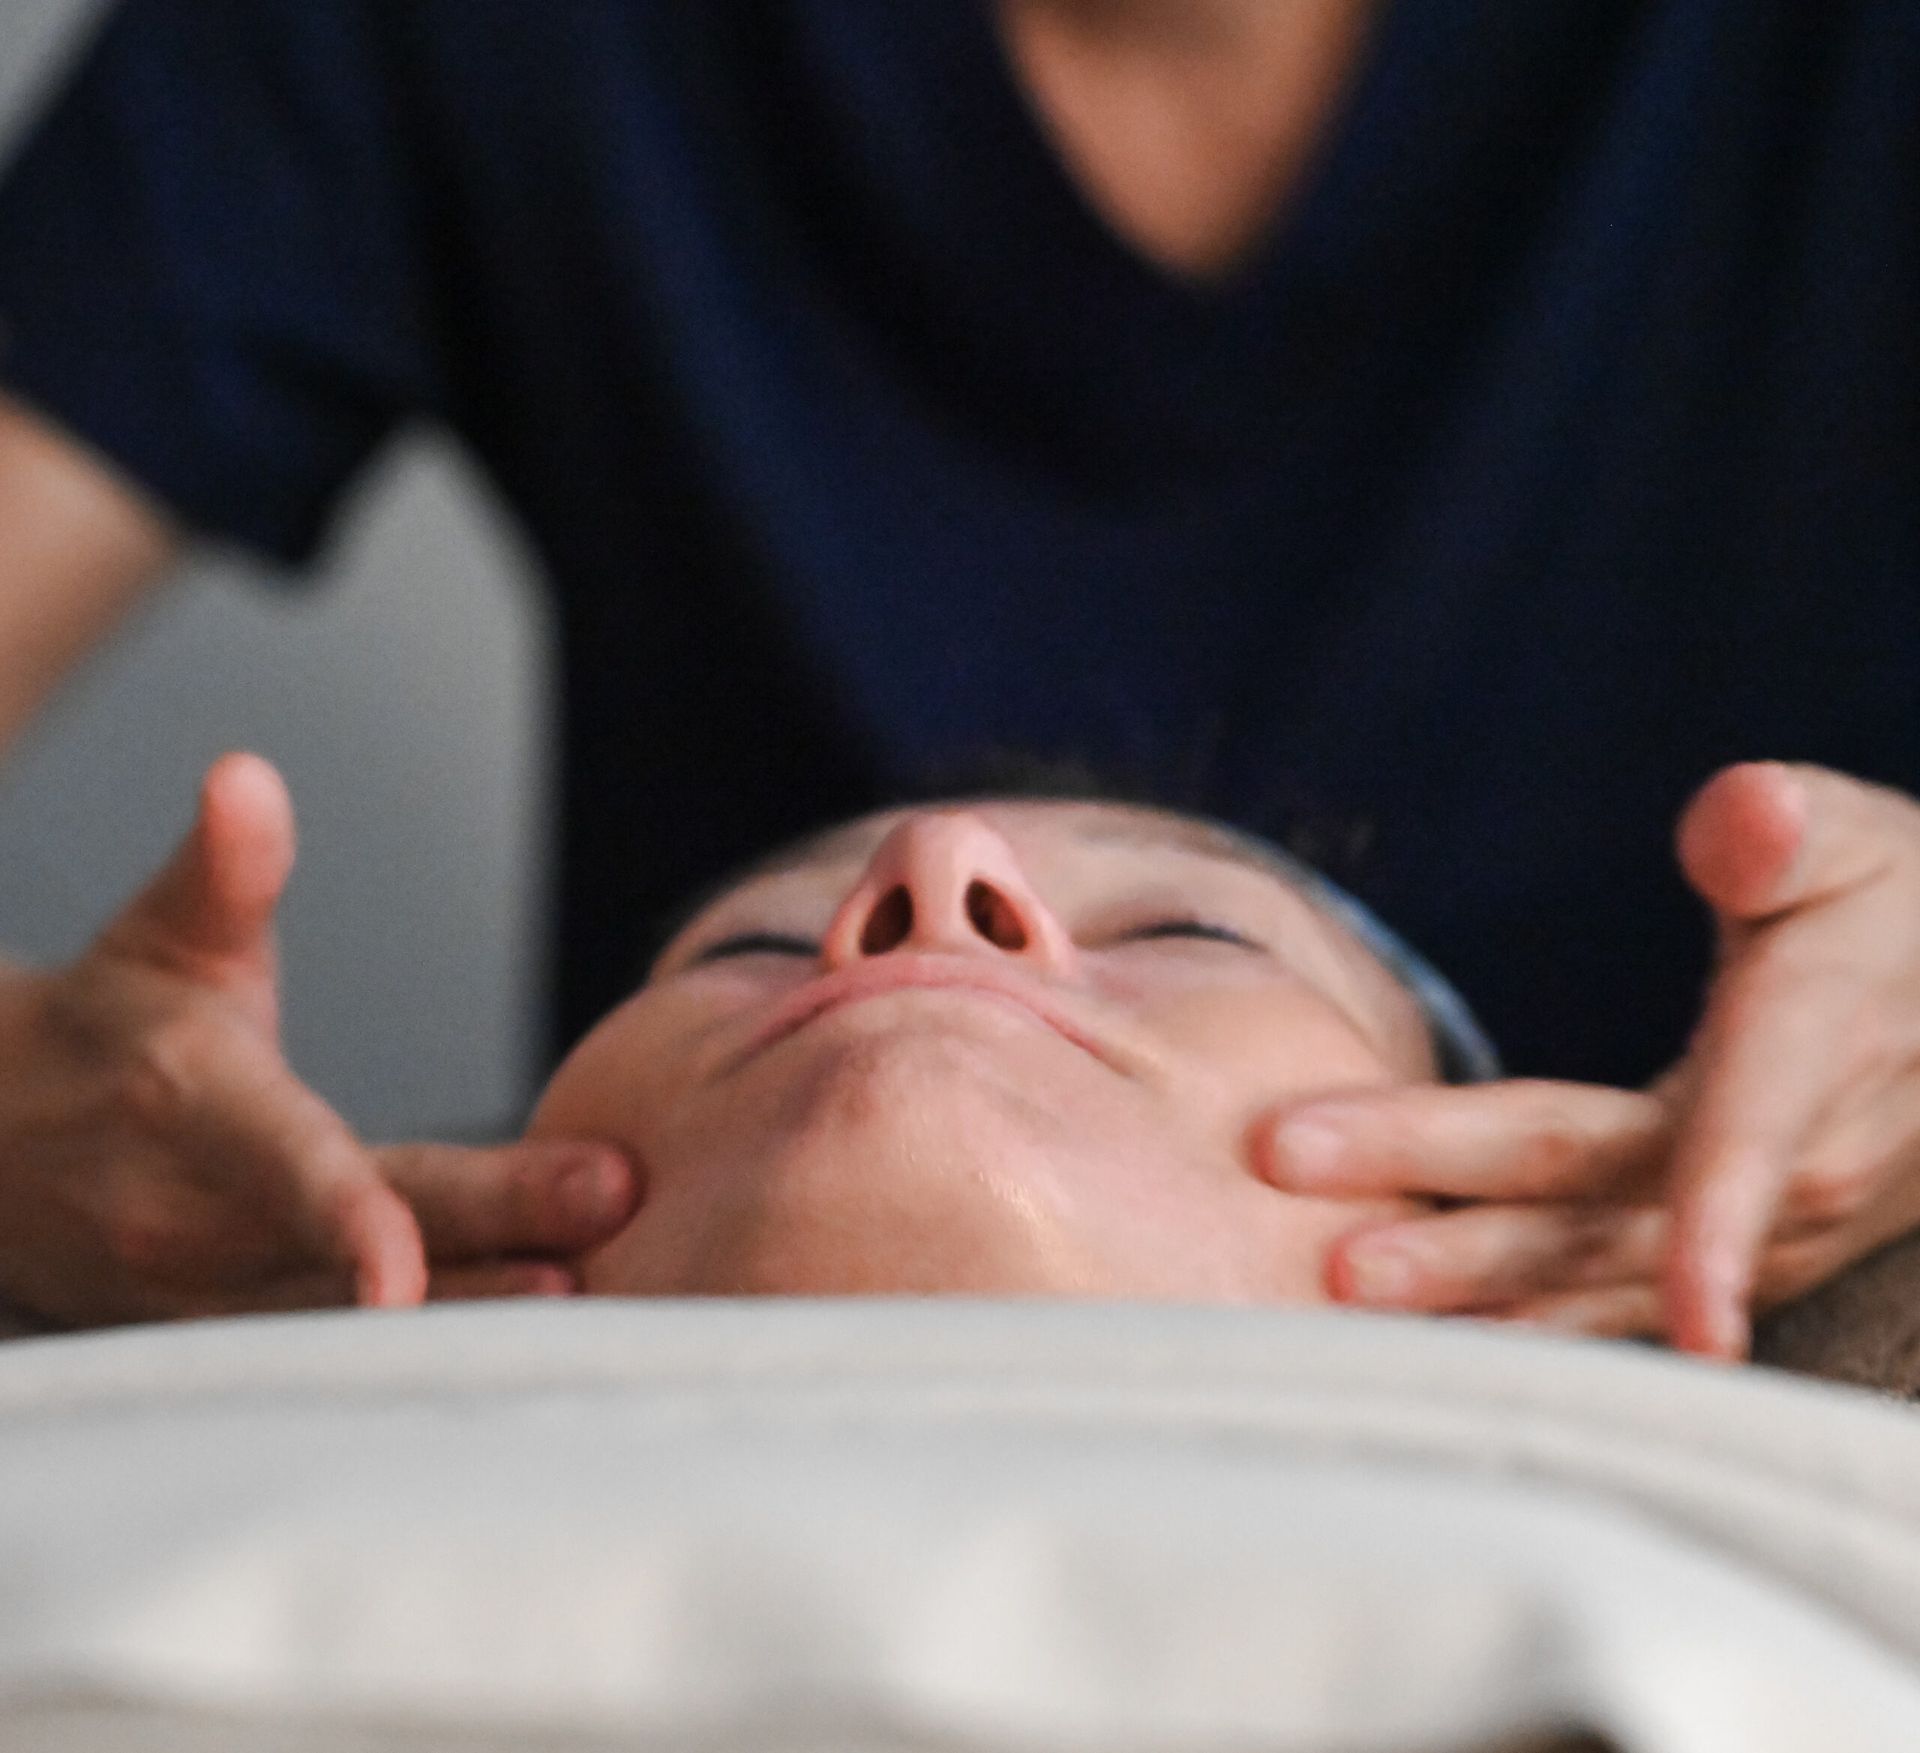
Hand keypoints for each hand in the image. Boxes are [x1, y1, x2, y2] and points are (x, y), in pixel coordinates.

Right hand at [0, 753, 638, 1327]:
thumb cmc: (106, 1032)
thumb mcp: (162, 937)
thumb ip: (223, 867)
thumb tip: (245, 774)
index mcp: (192, 1106)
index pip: (286, 1164)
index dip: (345, 1219)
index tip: (401, 1268)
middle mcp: (192, 1220)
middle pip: (358, 1245)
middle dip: (486, 1240)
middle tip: (610, 1209)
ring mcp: (201, 1301)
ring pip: (351, 1328)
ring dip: (473, 1317)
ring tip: (594, 1296)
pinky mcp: (222, 1345)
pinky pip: (333, 1361)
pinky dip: (424, 1359)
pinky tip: (530, 1342)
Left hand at [1254, 762, 1919, 1360]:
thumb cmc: (1896, 913)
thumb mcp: (1862, 847)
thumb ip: (1789, 834)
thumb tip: (1747, 810)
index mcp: (1810, 1051)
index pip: (1736, 1138)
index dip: (1710, 1223)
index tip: (1687, 1317)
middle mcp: (1785, 1169)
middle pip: (1592, 1198)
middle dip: (1459, 1217)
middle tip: (1314, 1214)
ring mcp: (1755, 1236)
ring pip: (1591, 1275)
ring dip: (1469, 1293)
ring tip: (1337, 1302)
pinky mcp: (1723, 1262)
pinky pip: (1607, 1304)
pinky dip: (1521, 1330)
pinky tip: (1425, 1351)